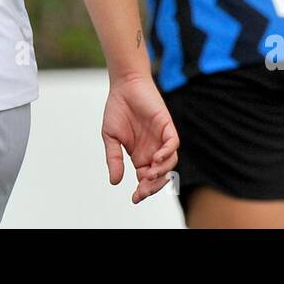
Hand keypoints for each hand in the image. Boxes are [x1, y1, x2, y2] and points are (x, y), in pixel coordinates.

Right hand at [101, 74, 178, 202]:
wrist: (124, 85)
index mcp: (140, 156)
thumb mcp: (110, 137)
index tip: (135, 198)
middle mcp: (153, 150)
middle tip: (142, 190)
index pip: (145, 179)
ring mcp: (161, 139)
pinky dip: (167, 154)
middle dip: (153, 186)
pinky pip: (173, 144)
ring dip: (161, 172)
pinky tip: (156, 159)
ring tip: (149, 175)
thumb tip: (115, 181)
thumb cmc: (117, 109)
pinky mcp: (167, 127)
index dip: (143, 190)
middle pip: (159, 175)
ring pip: (169, 163)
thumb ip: (113, 158)